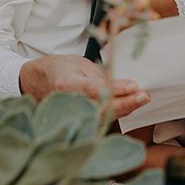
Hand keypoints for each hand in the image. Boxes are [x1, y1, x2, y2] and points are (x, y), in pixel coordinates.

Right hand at [19, 54, 149, 116]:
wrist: (40, 81)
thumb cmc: (62, 68)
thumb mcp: (79, 63)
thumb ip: (99, 74)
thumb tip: (122, 84)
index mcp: (66, 84)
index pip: (95, 89)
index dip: (115, 89)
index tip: (134, 86)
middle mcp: (68, 102)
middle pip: (101, 107)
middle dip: (126, 102)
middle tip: (144, 95)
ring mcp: (73, 115)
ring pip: (104, 116)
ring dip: (126, 109)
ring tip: (143, 98)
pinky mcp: (79, 120)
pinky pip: (102, 119)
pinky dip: (118, 113)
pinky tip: (131, 105)